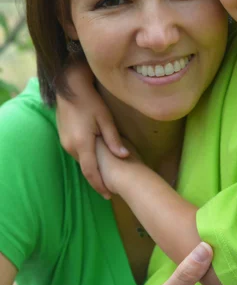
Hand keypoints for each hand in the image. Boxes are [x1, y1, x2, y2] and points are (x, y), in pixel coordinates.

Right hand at [56, 61, 128, 198]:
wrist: (70, 88)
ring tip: (105, 177)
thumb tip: (124, 156)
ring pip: (81, 161)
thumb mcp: (105, 119)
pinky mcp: (63, 137)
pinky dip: (86, 159)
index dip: (100, 185)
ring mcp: (65, 142)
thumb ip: (113, 139)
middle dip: (97, 180)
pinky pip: (77, 153)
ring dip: (92, 169)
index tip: (109, 195)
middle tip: (111, 189)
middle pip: (86, 169)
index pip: (91, 172)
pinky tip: (96, 160)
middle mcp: (70, 147)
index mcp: (82, 144)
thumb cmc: (90, 101)